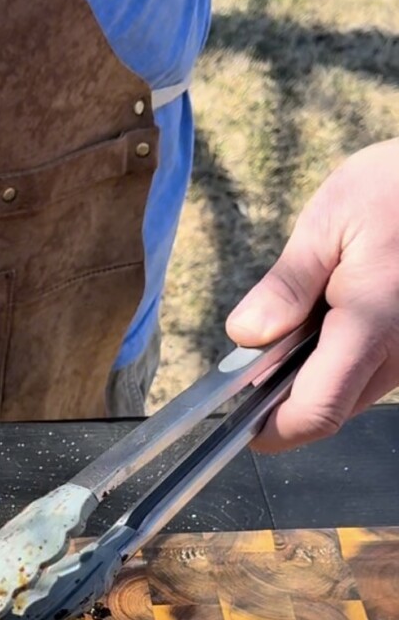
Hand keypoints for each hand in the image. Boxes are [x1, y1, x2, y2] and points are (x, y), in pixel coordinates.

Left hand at [226, 138, 398, 452]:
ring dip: (314, 372)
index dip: (272, 429)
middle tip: (265, 343)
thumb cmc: (396, 189)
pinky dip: (342, 355)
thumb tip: (246, 336)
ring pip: (352, 392)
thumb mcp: (331, 221)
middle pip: (330, 410)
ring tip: (311, 307)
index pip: (316, 412)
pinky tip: (336, 307)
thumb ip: (287, 284)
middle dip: (286, 394)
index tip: (237, 420)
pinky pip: (371, 370)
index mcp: (373, 325)